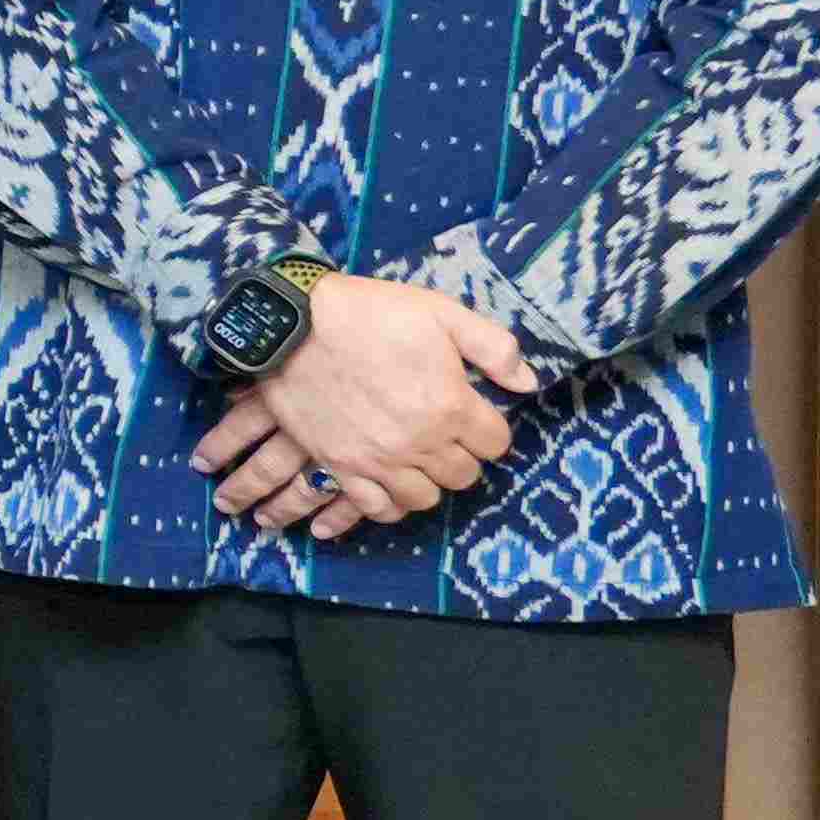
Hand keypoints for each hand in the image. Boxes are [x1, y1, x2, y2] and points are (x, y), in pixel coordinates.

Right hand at [196, 274, 539, 538]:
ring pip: (424, 498)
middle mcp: (419, 442)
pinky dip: (388, 503)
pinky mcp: (340, 465)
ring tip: (418, 459)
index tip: (474, 413)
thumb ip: (494, 347)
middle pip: (464, 474)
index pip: (496, 442)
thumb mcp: (441, 312)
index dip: (490, 428)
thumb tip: (528, 383)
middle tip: (445, 433)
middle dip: (462, 455)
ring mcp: (377, 459)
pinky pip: (375, 508)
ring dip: (428, 480)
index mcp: (450, 405)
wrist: (291, 324)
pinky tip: (388, 482)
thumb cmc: (369, 313)